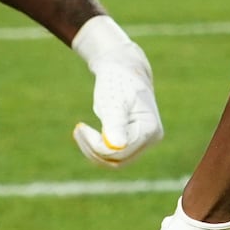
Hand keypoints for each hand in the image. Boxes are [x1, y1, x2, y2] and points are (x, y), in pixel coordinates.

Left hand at [71, 15, 163, 166]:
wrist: (123, 69)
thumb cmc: (118, 81)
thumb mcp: (114, 99)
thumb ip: (116, 122)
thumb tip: (117, 145)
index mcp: (151, 128)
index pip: (121, 151)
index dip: (97, 145)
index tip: (80, 127)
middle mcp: (151, 139)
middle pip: (118, 159)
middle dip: (94, 148)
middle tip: (78, 130)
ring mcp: (144, 142)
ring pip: (114, 160)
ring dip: (93, 149)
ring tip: (80, 130)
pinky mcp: (133, 142)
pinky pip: (113, 155)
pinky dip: (96, 147)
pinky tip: (86, 132)